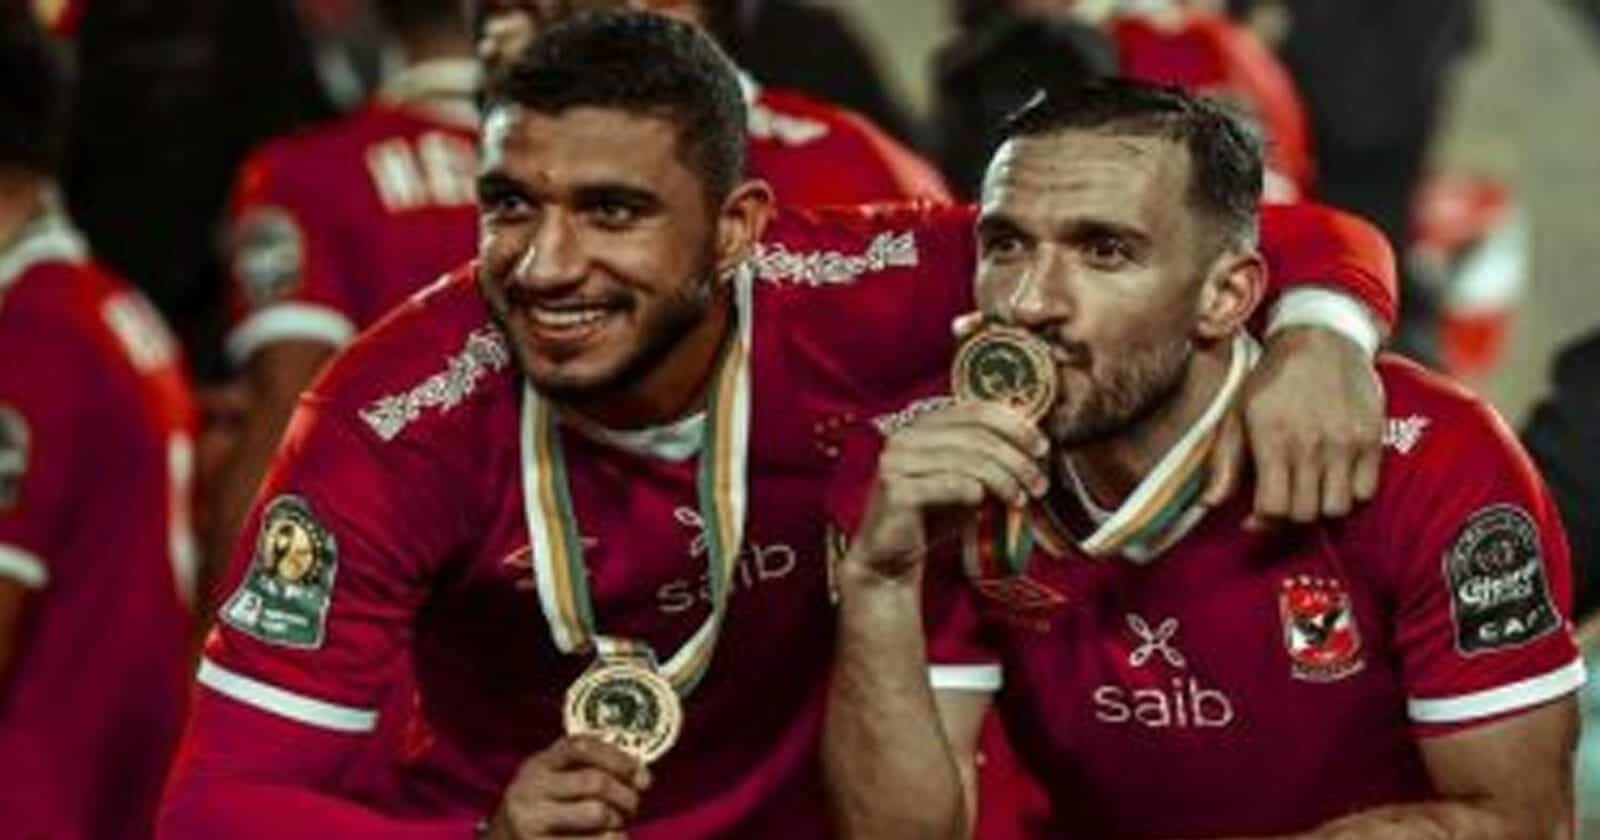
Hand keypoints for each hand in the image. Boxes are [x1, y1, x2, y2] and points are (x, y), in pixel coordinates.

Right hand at [483, 735, 651, 839]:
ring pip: (597, 814)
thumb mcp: (553, 779)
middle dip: (626, 796)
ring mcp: (531, 822)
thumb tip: (642, 777)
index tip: (643, 778)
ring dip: (619, 822)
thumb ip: (587, 768)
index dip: (620, 759)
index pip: (582, 746)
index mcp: (538, 764)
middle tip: (632, 807)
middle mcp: (531, 789)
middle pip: (595, 782)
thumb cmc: (542, 808)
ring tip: (616, 826)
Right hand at [849, 401, 1048, 582]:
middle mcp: (906, 435)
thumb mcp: (966, 481)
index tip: (1042, 448)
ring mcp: (896, 460)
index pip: (976, 411)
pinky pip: (947, 484)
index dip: (1014, 426)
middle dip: (1016, 459)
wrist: (891, 555)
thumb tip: (1037, 448)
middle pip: (976, 436)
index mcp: (923, 424)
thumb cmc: (933, 515)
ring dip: (1003, 480)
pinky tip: (985, 505)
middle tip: (1039, 483)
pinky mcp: (894, 489)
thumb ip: (990, 460)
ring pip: (966, 460)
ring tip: (1021, 500)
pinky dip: (974, 492)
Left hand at [1204, 326, 1383, 528]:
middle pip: (1304, 514)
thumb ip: (1224, 462)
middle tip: (1283, 503)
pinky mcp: (1372, 439)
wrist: (1321, 338)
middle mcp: (1311, 444)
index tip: (1256, 517)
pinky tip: (1335, 481)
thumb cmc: (1272, 379)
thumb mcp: (1237, 414)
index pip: (1273, 508)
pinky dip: (1350, 496)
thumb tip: (1209, 504)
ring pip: (1337, 508)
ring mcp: (1345, 443)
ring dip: (1320, 509)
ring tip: (1309, 493)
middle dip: (1289, 517)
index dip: (1262, 522)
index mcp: (1272, 439)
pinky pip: (1366, 492)